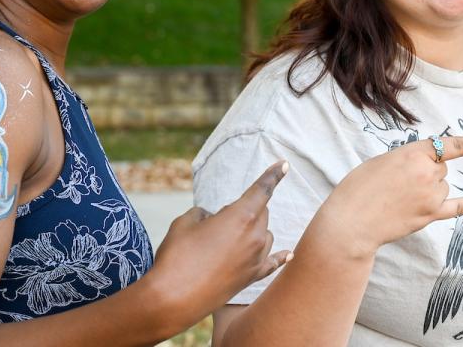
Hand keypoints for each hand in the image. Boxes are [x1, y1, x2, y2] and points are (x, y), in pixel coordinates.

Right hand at [151, 161, 291, 327]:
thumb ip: (204, 213)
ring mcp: (255, 259)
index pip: (262, 189)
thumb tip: (213, 220)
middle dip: (246, 208)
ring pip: (265, 235)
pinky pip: (271, 262)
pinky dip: (279, 256)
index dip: (274, 174)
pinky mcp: (251, 278)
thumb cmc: (177, 256)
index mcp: (241, 216)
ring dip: (254, 229)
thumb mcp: (185, 222)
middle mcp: (255, 237)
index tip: (285, 164)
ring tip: (228, 238)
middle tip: (220, 218)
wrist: (174, 299)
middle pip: (262, 212)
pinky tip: (289, 254)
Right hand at [319, 135, 462, 258]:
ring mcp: (430, 196)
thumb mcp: (381, 161)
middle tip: (397, 182)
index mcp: (412, 153)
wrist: (350, 222)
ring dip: (428, 189)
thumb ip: (407, 160)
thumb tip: (424, 166)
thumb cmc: (358, 188)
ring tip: (399, 198)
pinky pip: (457, 206)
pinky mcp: (429, 216)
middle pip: (441, 168)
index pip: (450, 145)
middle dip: (425, 171)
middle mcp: (426, 173)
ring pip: (442, 187)